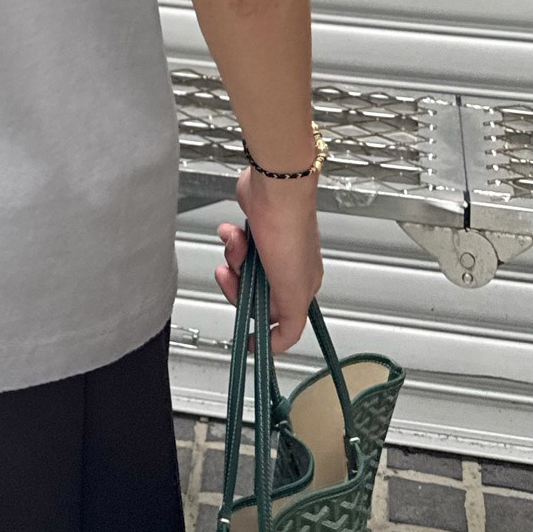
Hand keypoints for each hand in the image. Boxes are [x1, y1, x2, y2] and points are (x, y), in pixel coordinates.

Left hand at [215, 167, 322, 354]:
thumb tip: (282, 344)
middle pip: (252, 293)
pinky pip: (235, 244)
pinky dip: (230, 238)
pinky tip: (232, 231)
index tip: (244, 338)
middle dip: (238, 283)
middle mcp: (288, 268)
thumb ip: (290, 322)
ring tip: (236, 243)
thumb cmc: (288, 230)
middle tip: (231, 273)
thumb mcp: (293, 289)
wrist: (274, 187)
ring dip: (233, 257)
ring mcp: (270, 248)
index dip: (260, 326)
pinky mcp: (255, 229)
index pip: (279, 319)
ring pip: (241, 268)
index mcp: (302, 286)